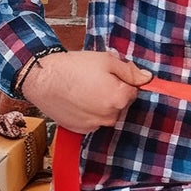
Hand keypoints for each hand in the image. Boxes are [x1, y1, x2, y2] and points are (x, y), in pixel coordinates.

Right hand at [20, 50, 151, 134]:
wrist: (43, 79)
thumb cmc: (74, 67)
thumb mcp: (106, 60)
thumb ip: (130, 71)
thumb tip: (148, 78)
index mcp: (120, 98)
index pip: (133, 90)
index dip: (122, 80)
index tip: (110, 74)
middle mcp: (110, 116)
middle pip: (121, 103)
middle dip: (114, 92)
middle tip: (96, 79)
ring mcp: (95, 125)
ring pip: (108, 113)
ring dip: (102, 103)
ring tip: (85, 88)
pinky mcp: (81, 130)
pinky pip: (94, 121)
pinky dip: (90, 112)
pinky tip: (78, 100)